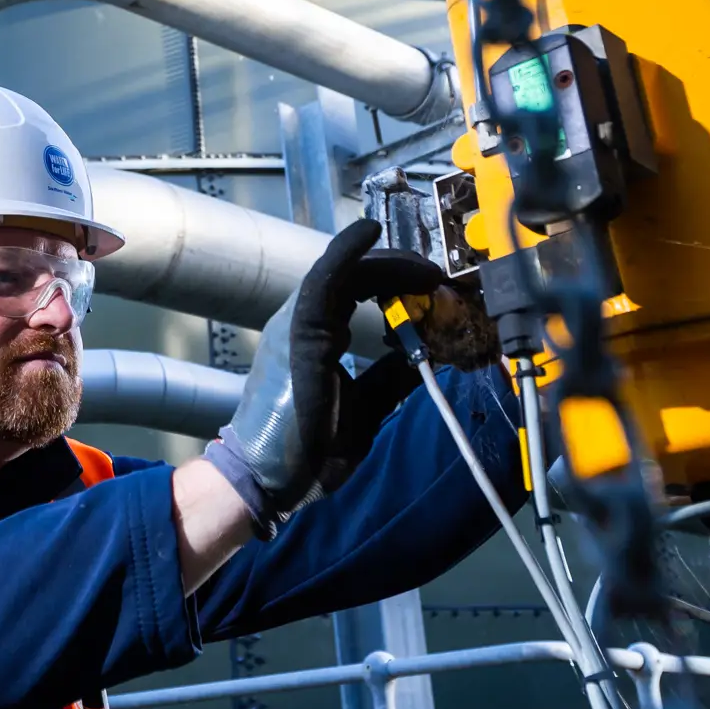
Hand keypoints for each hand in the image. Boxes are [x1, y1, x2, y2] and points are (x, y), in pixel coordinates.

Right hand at [204, 219, 444, 533]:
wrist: (271, 476)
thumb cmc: (310, 447)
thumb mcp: (366, 406)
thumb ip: (390, 379)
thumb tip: (422, 359)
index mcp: (318, 337)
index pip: (358, 291)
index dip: (396, 280)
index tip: (433, 285)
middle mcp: (305, 322)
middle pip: (355, 276)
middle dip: (399, 268)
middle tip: (438, 274)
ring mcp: (299, 323)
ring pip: (344, 271)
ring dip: (388, 263)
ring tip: (425, 267)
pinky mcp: (300, 330)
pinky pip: (323, 280)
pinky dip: (346, 252)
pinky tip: (369, 232)